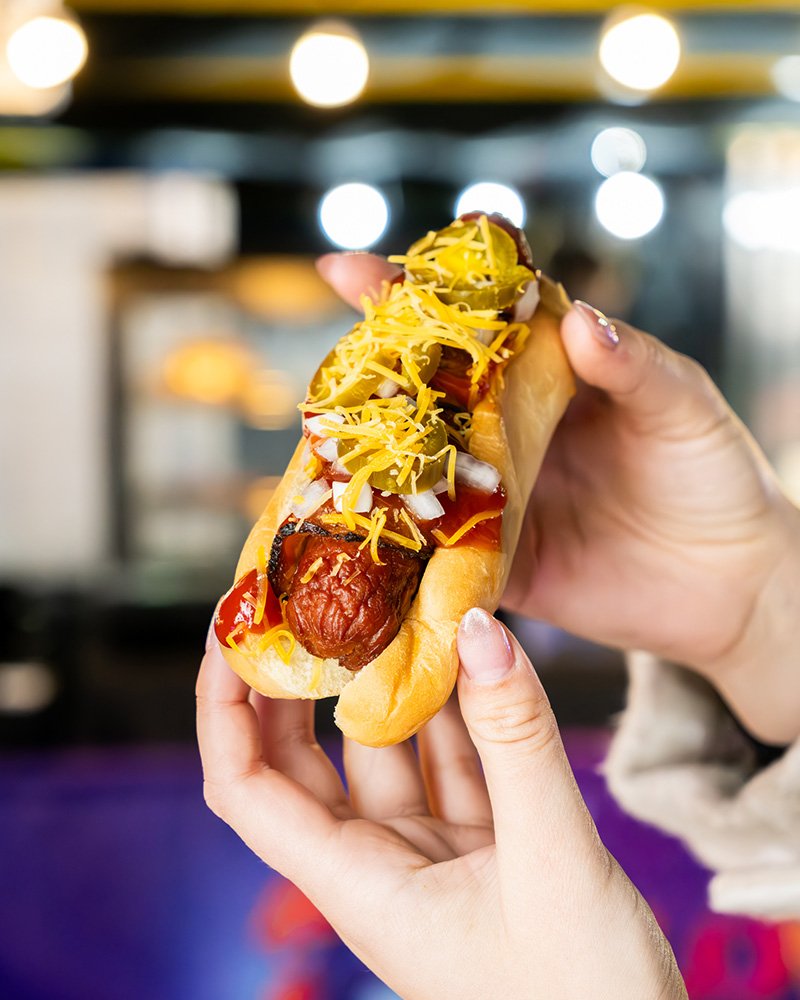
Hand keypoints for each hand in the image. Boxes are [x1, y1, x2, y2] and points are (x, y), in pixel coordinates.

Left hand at [197, 610, 685, 999]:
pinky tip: (473, 655)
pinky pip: (455, 759)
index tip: (232, 631)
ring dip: (394, 679)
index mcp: (360, 887)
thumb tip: (481, 629)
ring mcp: (432, 854)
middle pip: (304, 759)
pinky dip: (462, 707)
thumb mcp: (552, 862)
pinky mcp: (484, 845)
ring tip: (399, 601)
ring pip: (388, 747)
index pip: (248, 788)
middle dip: (299, 676)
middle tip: (310, 594)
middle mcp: (379, 866)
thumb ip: (517, 741)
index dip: (223, 708)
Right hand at [317, 254, 799, 742]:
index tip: (347, 270)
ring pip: (419, 476)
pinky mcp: (498, 564)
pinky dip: (403, 551)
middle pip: (425, 398)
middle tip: (320, 374)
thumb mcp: (684, 406)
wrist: (735, 586)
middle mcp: (509, 432)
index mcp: (547, 378)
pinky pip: (441, 557)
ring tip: (319, 454)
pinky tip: (359, 541)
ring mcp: (496, 499)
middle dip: (366, 380)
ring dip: (368, 466)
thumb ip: (635, 365)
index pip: (472, 325)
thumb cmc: (716, 477)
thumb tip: (578, 319)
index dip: (410, 295)